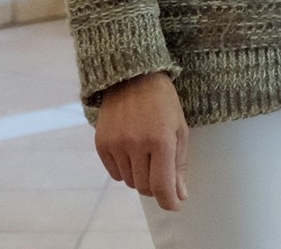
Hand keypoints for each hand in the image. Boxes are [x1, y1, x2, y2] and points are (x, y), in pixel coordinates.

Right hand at [93, 71, 187, 210]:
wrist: (133, 75)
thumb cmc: (163, 102)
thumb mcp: (179, 129)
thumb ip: (179, 165)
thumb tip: (179, 195)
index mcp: (161, 140)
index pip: (162, 185)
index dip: (169, 201)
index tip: (175, 204)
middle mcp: (136, 144)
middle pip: (145, 187)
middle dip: (156, 186)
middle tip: (162, 173)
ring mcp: (116, 144)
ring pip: (129, 182)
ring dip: (140, 176)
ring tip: (146, 155)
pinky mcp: (101, 143)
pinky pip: (114, 173)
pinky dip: (124, 170)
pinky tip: (132, 152)